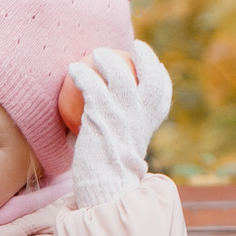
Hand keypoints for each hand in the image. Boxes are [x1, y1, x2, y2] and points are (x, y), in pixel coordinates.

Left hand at [67, 41, 172, 209]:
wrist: (104, 188)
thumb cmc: (109, 173)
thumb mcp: (123, 149)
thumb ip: (122, 131)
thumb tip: (109, 119)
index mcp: (151, 122)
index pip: (163, 92)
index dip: (159, 74)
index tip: (154, 65)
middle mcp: (142, 114)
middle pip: (150, 75)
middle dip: (145, 56)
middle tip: (132, 47)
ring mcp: (123, 113)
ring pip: (119, 74)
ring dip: (107, 59)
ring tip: (96, 52)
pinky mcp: (101, 115)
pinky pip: (91, 85)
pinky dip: (82, 74)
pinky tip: (72, 69)